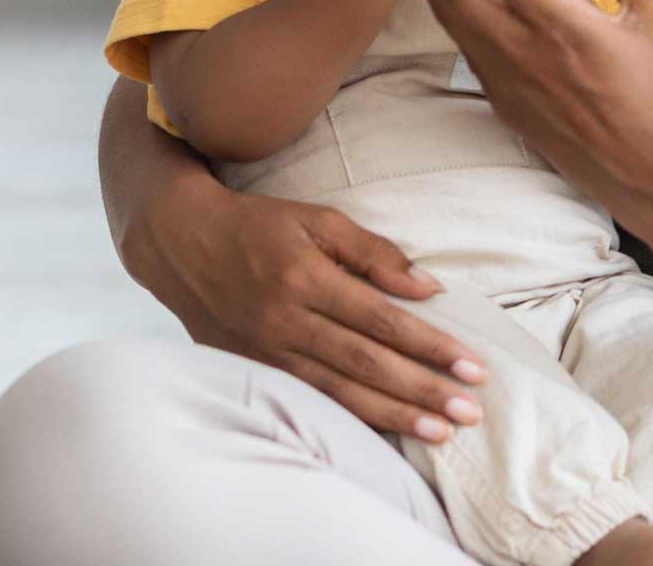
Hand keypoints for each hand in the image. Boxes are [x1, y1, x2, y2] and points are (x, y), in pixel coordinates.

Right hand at [125, 177, 492, 442]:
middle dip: (421, 390)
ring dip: (393, 416)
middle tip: (468, 411)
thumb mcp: (317, 220)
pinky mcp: (252, 372)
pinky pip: (309, 404)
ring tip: (439, 432)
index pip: (381, 320)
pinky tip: (385, 433)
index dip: (429, 346)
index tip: (471, 366)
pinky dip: (350, 422)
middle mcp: (285, 321)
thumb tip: (427, 286)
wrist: (181, 243)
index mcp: (305, 277)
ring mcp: (265, 353)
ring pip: (338, 394)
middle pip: (365, 365)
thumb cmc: (258, 226)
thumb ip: (373, 252)